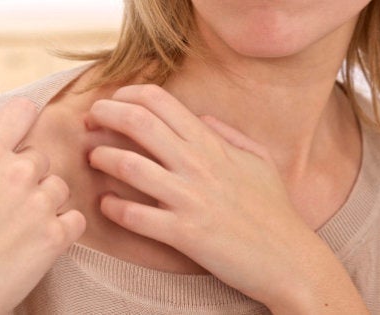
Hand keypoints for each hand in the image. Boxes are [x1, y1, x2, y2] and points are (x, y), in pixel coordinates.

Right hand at [0, 98, 85, 313]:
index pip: (20, 111)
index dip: (24, 121)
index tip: (22, 134)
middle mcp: (15, 172)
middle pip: (41, 158)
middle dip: (29, 177)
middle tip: (7, 206)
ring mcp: (38, 203)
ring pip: (59, 187)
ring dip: (46, 204)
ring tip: (18, 229)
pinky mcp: (56, 235)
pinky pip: (75, 218)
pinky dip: (62, 229)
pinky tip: (38, 243)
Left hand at [85, 85, 366, 312]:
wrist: (290, 259)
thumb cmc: (274, 210)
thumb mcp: (259, 161)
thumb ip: (229, 134)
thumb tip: (200, 116)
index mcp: (213, 145)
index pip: (161, 102)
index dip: (128, 95)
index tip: (114, 103)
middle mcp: (199, 165)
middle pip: (138, 123)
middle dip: (105, 115)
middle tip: (89, 121)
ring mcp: (190, 199)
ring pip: (130, 166)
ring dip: (102, 158)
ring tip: (92, 158)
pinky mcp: (184, 234)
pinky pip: (136, 216)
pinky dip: (113, 207)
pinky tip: (105, 204)